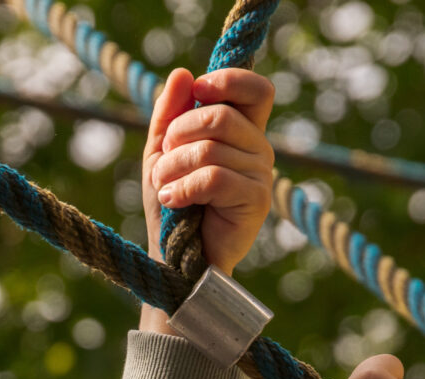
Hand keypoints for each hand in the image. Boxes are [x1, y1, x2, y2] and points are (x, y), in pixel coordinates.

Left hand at [142, 67, 275, 273]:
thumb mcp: (162, 152)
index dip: (229, 80)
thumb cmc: (172, 205)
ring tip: (163, 187)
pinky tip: (173, 201)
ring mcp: (262, 175)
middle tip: (163, 160)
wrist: (176, 259)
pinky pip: (214, 177)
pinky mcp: (257, 200)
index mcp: (242, 131)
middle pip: (221, 116)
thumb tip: (182, 74)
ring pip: (211, 149)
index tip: (198, 92)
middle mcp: (258, 149)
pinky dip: (183, 188)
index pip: (256, 89)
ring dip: (173, 168)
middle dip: (179, 135)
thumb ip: (170, 114)